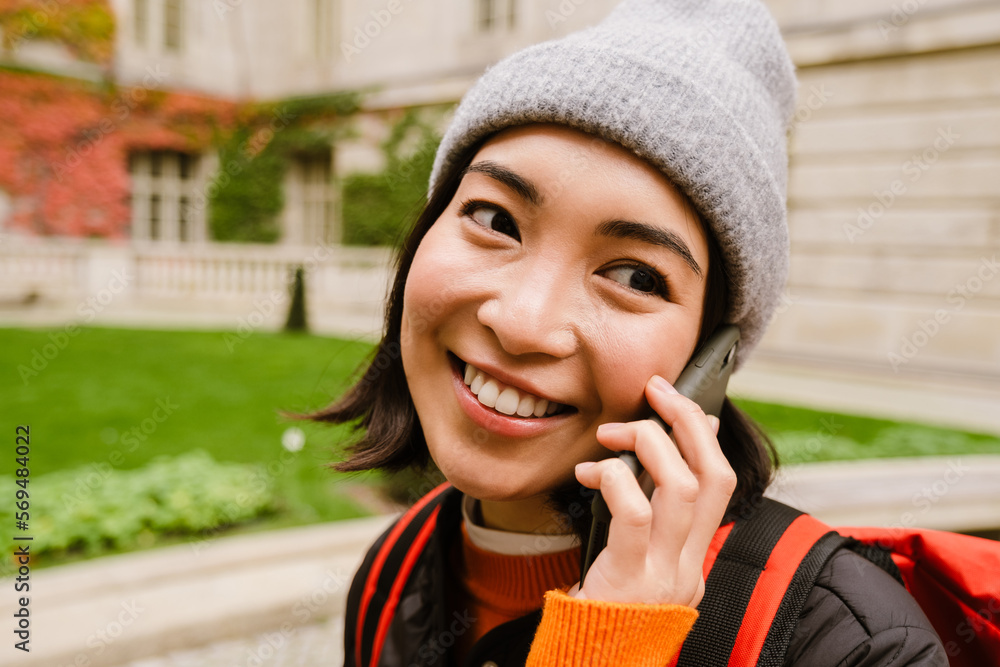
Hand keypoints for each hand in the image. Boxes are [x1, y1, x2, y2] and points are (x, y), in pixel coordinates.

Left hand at [571, 374, 736, 606]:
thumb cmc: (598, 608)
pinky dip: (614, 478)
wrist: (587, 664)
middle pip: (712, 475)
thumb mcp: (632, 558)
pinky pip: (634, 512)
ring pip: (682, 486)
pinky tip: (589, 473)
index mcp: (693, 557)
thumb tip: (655, 456)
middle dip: (686, 422)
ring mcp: (666, 574)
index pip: (720, 482)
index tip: (678, 400)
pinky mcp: (632, 579)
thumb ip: (647, 514)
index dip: (703, 433)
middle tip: (655, 390)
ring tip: (612, 433)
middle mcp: (689, 565)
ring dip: (648, 443)